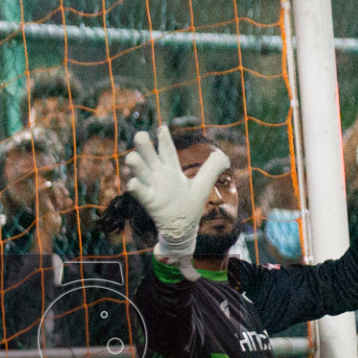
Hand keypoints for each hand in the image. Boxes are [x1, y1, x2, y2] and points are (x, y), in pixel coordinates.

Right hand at [125, 125, 229, 273]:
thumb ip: (213, 168)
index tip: (161, 128)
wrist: (182, 229)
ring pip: (140, 171)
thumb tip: (225, 156)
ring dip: (135, 164)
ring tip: (132, 157)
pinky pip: (140, 193)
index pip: (166, 150)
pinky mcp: (150, 202)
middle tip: (140, 135)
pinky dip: (136, 187)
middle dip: (144, 145)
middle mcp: (159, 175)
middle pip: (149, 155)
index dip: (163, 139)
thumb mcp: (203, 185)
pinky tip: (132, 183)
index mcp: (171, 169)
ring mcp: (153, 187)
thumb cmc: (189, 205)